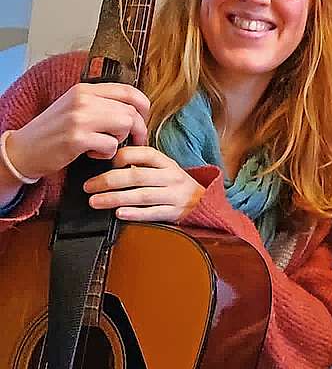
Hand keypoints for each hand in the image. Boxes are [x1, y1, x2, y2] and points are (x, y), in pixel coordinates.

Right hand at [5, 82, 149, 179]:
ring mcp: (79, 118)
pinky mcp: (77, 139)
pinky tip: (92, 153)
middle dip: (137, 129)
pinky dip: (107, 154)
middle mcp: (83, 100)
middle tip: (133, 140)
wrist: (23, 150)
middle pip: (130, 111)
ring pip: (125, 125)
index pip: (129, 91)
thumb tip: (135, 108)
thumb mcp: (76, 107)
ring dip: (120, 140)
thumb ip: (102, 103)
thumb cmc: (54, 131)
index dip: (143, 107)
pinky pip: (111, 146)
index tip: (143, 119)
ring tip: (105, 144)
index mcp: (85, 90)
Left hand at [82, 145, 204, 221]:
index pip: (145, 154)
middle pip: (137, 176)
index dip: (123, 156)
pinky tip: (119, 214)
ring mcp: (174, 196)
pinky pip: (152, 213)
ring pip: (141, 195)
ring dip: (115, 198)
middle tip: (89, 186)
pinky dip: (134, 214)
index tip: (105, 161)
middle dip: (109, 181)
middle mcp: (171, 177)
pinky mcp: (174, 213)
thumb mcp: (165, 169)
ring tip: (95, 201)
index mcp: (167, 163)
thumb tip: (110, 161)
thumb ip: (143, 165)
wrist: (204, 202)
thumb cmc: (175, 185)